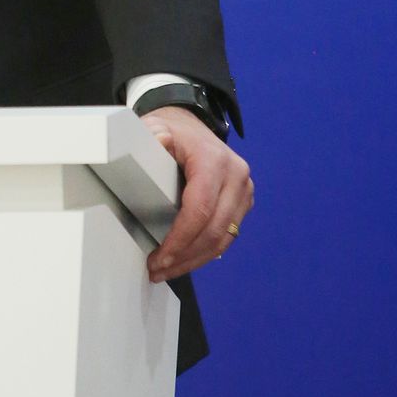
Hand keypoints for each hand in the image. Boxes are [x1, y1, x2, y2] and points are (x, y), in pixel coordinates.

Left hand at [142, 106, 253, 281]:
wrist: (191, 125)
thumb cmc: (172, 132)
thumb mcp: (157, 129)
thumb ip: (153, 137)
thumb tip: (156, 143)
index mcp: (215, 161)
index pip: (201, 209)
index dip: (181, 238)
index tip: (160, 257)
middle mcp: (236, 176)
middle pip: (214, 230)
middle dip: (184, 256)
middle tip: (156, 270)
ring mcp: (243, 191)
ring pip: (223, 239)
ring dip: (194, 260)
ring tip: (165, 271)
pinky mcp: (242, 202)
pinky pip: (227, 236)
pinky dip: (204, 252)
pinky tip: (183, 261)